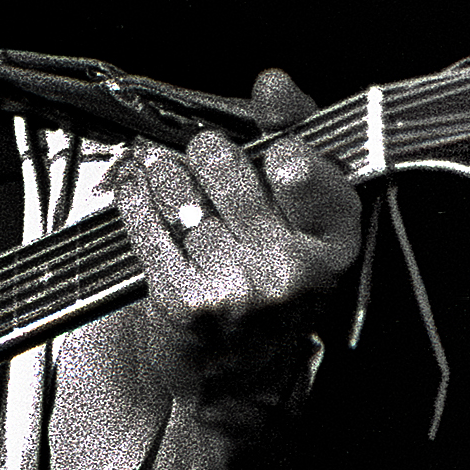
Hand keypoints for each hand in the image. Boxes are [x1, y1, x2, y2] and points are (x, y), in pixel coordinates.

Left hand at [112, 69, 360, 366]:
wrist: (241, 387)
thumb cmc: (275, 297)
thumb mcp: (306, 228)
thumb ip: (298, 145)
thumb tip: (272, 81)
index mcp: (334, 246)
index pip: (305, 168)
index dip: (277, 149)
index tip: (268, 155)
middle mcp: (290, 270)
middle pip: (231, 169)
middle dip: (209, 154)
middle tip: (204, 156)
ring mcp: (236, 288)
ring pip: (183, 192)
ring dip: (166, 170)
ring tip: (165, 169)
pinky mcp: (185, 301)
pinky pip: (147, 223)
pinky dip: (135, 196)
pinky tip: (137, 186)